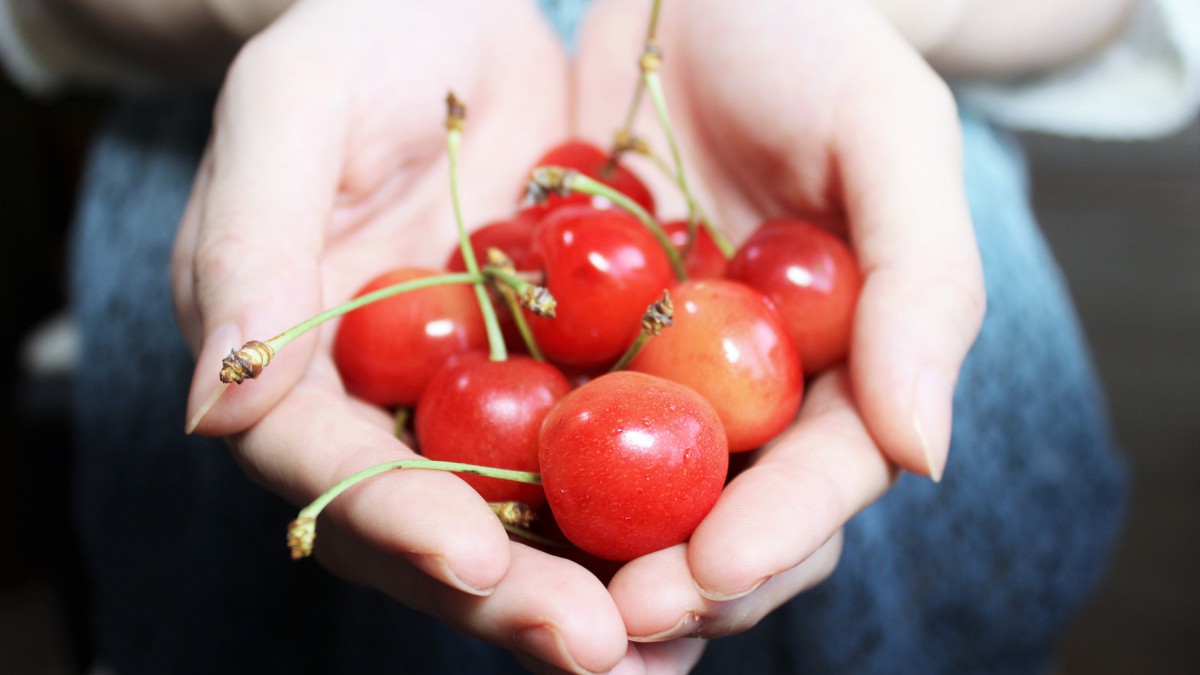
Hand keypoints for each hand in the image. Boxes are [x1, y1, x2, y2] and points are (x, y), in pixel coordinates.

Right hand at [172, 1, 630, 670]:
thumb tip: (213, 413)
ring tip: (662, 646)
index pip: (326, 462)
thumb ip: (247, 243)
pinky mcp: (562, 379)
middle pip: (431, 525)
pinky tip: (711, 555)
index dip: (392, 516)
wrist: (460, 16)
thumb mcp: (293, 107)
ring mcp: (475, 403)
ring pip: (522, 520)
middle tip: (594, 647)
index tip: (468, 554)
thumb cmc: (361, 40)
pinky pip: (599, 460)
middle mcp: (383, 405)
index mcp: (292, 361)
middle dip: (507, 592)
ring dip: (588, 589)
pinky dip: (646, 514)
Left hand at [574, 0, 984, 665]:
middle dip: (675, 583)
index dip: (775, 533)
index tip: (713, 571)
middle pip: (725, 521)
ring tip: (530, 600)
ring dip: (583, 564)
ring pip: (630, 504)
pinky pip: (537, 425)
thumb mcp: (891, 134)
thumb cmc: (813, 44)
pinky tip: (463, 511)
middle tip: (610, 623)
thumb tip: (925, 455)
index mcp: (840, 366)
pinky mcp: (568, 347)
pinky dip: (508, 478)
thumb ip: (923, 286)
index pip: (821, 476)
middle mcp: (748, 393)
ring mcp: (655, 378)